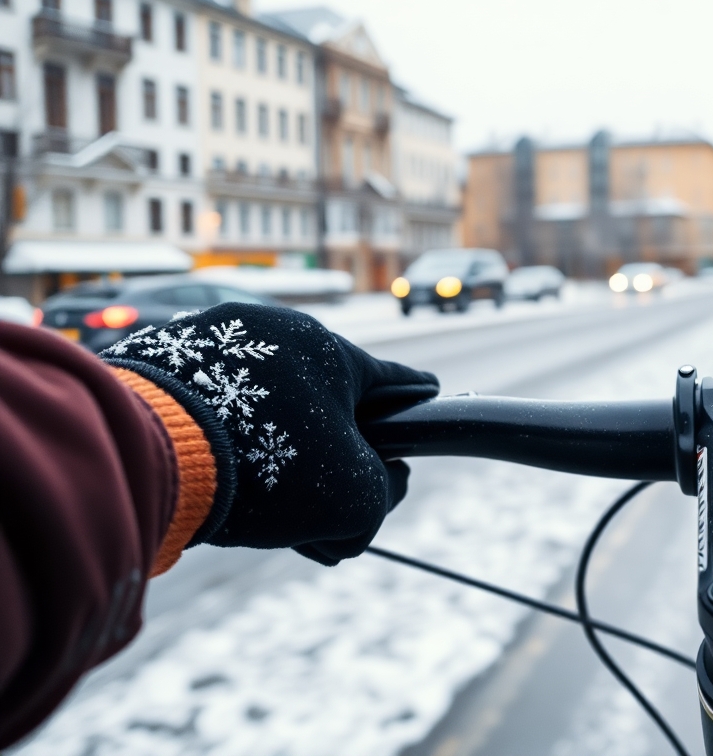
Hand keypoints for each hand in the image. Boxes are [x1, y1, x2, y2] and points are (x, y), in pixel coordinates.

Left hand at [102, 303, 438, 563]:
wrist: (151, 452)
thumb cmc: (267, 468)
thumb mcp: (355, 499)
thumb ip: (383, 497)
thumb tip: (375, 496)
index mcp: (333, 352)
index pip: (395, 378)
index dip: (417, 398)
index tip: (428, 397)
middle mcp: (276, 333)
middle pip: (325, 401)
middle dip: (331, 451)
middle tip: (324, 503)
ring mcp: (215, 342)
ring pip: (267, 405)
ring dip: (277, 453)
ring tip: (266, 510)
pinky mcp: (166, 362)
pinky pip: (217, 405)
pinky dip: (227, 444)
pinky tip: (222, 488)